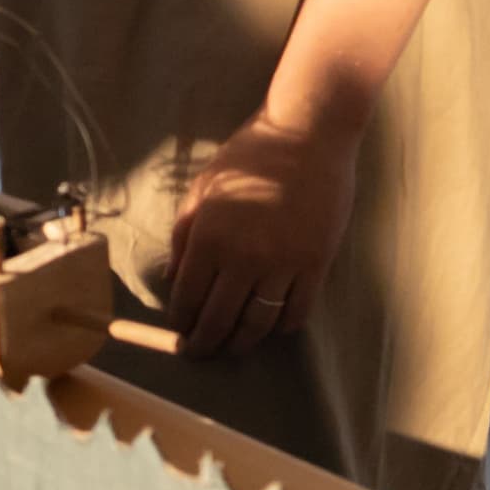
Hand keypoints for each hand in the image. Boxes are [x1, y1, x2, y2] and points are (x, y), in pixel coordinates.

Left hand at [164, 110, 360, 357]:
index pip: (187, 296)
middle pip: (220, 318)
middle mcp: (244, 257)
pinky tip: (271, 327)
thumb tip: (173, 277)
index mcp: (210, 237)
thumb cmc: (250, 156)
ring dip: (242, 342)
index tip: (177, 334)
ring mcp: (284, 263)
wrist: (308, 135)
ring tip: (232, 348)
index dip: (180, 322)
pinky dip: (282, 326)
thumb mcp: (203, 188)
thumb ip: (184, 235)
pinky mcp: (316, 264)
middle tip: (200, 353)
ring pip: (258, 322)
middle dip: (206, 342)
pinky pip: (297, 310)